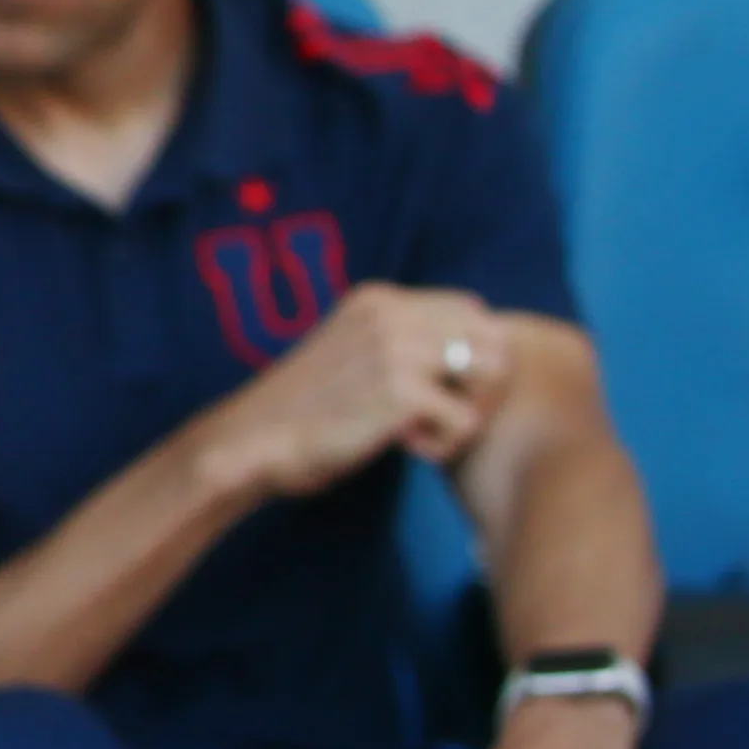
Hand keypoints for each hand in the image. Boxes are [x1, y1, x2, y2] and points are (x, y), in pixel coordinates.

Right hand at [206, 281, 504, 500]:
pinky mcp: (402, 392)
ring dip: (470, 409)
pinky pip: (468, 421)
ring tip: (429, 429)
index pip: (471, 311)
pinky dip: (445, 445)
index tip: (435, 390)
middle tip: (445, 415)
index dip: (470, 354)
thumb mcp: (351, 349)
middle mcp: (393, 313)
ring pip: (493, 374)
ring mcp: (397, 348)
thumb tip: (470, 352)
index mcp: (380, 299)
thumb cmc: (304, 409)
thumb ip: (399, 338)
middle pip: (494, 338)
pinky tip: (407, 448)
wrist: (255, 439)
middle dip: (483, 383)